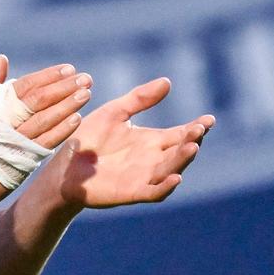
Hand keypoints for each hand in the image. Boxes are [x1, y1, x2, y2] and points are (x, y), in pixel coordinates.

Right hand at [0, 55, 92, 203]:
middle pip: (38, 100)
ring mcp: (14, 141)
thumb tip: (2, 58)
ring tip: (86, 93)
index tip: (68, 69)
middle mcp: (4, 122)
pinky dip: (61, 130)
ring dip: (67, 105)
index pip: (25, 86)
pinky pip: (45, 142)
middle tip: (85, 78)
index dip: (48, 76)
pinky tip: (76, 119)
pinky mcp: (22, 160)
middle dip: (63, 87)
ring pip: (44, 119)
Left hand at [54, 76, 213, 209]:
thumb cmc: (90, 138)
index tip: (209, 119)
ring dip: (183, 160)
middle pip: (180, 151)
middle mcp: (153, 160)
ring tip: (192, 147)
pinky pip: (153, 192)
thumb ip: (140, 99)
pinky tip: (175, 177)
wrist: (64, 165)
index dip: (197, 127)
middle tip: (198, 130)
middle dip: (191, 141)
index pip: (181, 133)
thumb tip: (168, 82)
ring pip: (171, 170)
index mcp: (152, 140)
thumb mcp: (115, 112)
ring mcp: (144, 177)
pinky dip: (166, 187)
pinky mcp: (131, 192)